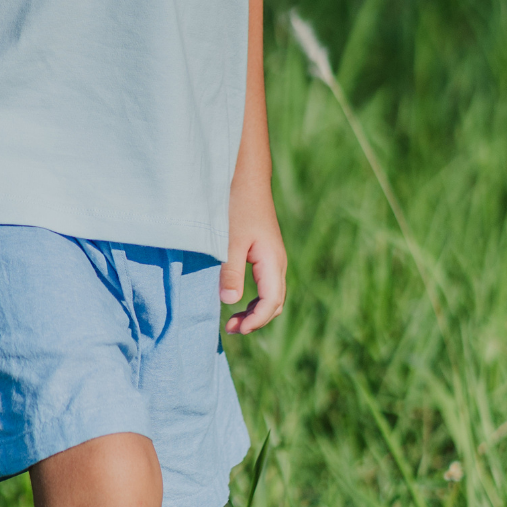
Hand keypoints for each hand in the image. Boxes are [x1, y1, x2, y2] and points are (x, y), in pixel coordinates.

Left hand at [220, 181, 287, 334]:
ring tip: (232, 322)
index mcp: (273, 261)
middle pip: (274, 303)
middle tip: (231, 329)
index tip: (237, 330)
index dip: (256, 320)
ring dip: (254, 311)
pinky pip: (264, 284)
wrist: (245, 177)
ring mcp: (272, 258)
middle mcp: (277, 262)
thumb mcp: (229, 240)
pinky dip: (253, 299)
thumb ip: (230, 271)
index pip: (271, 302)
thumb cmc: (237, 206)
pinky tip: (236, 300)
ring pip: (271, 295)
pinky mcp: (263, 253)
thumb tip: (230, 302)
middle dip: (256, 320)